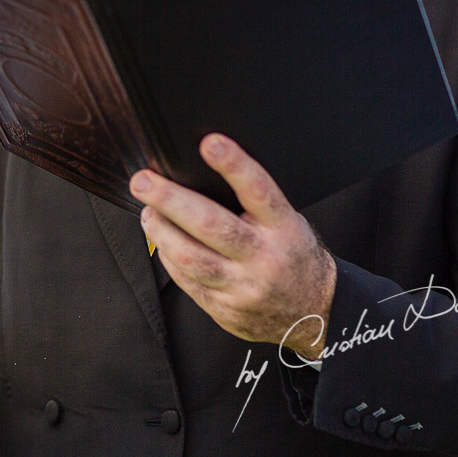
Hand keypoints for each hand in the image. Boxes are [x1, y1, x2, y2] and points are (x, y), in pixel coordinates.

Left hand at [130, 134, 334, 358]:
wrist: (314, 313)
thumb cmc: (292, 256)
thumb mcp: (288, 224)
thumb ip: (253, 204)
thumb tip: (201, 171)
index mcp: (284, 228)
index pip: (258, 191)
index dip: (234, 165)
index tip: (210, 143)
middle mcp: (264, 257)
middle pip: (211, 225)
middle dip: (170, 200)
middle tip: (143, 181)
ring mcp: (243, 286)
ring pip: (191, 257)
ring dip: (160, 230)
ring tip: (147, 211)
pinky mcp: (225, 308)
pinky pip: (187, 280)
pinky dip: (168, 257)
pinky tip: (161, 241)